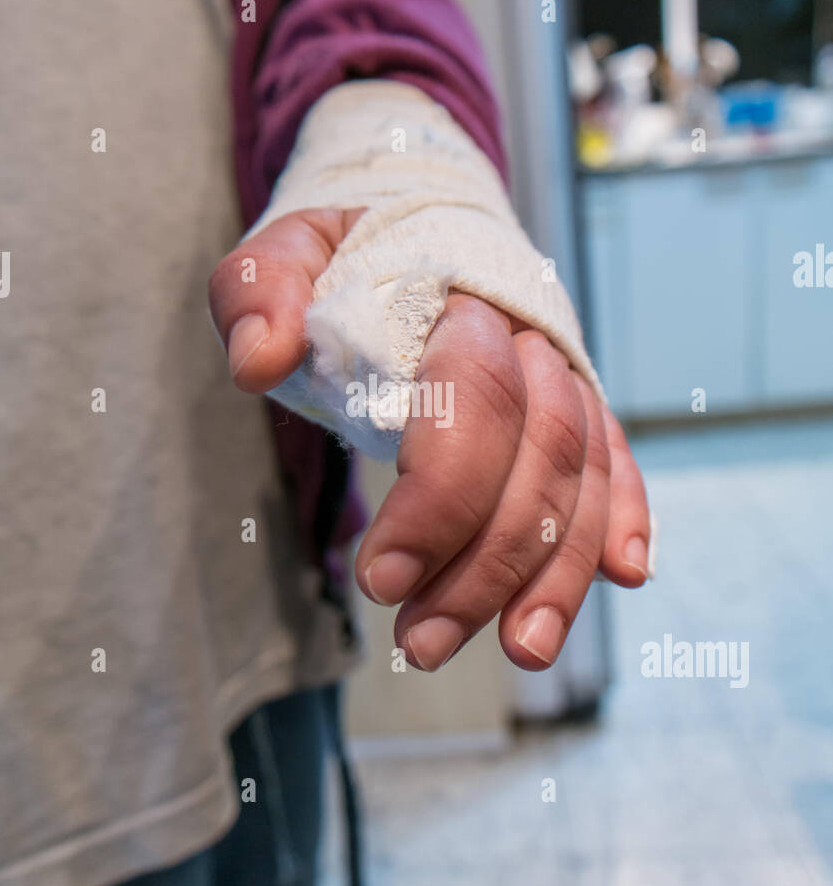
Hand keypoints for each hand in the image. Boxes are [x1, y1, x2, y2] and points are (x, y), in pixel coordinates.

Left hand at [209, 206, 650, 672]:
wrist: (413, 233)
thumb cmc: (341, 260)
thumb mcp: (281, 256)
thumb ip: (258, 293)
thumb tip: (258, 361)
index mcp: (459, 298)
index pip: (476, 398)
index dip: (440, 498)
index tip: (379, 580)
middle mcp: (530, 336)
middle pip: (541, 453)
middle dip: (489, 563)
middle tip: (422, 643)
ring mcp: (563, 373)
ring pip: (585, 476)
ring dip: (558, 572)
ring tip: (520, 651)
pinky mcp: (579, 407)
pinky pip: (618, 462)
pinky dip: (627, 517)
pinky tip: (625, 577)